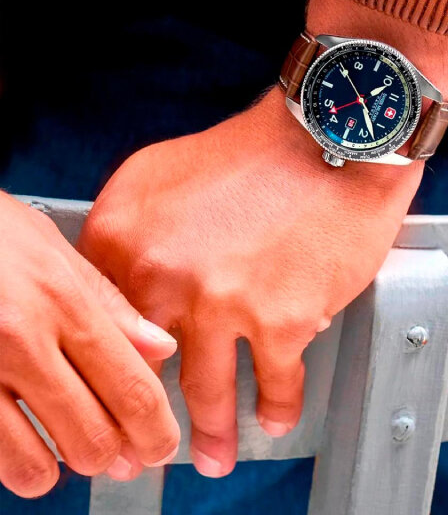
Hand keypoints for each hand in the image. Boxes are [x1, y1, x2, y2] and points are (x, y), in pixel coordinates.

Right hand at [0, 193, 179, 498]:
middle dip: (115, 456)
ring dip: (61, 469)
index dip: (156, 429)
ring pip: (35, 461)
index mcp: (64, 301)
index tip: (162, 444)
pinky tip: (25, 450)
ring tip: (70, 457)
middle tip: (122, 456)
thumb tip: (159, 346)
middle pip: (91, 432)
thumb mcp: (56, 251)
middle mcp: (23, 339)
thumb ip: (109, 303)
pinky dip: (14, 464)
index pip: (131, 385)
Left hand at [78, 0, 447, 479]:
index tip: (118, 393)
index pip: (101, 324)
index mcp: (126, 236)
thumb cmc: (259, 148)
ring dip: (212, 432)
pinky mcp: (283, 320)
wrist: (331, 136)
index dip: (111, 366)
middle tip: (153, 447)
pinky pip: (275, 384)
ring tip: (215, 452)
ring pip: (208, 392)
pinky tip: (275, 415)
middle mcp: (165, 275)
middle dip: (149, 421)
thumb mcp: (159, 170)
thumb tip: (126, 286)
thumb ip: (129, 230)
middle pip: (147, 370)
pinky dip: (277, 407)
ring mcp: (224, 302)